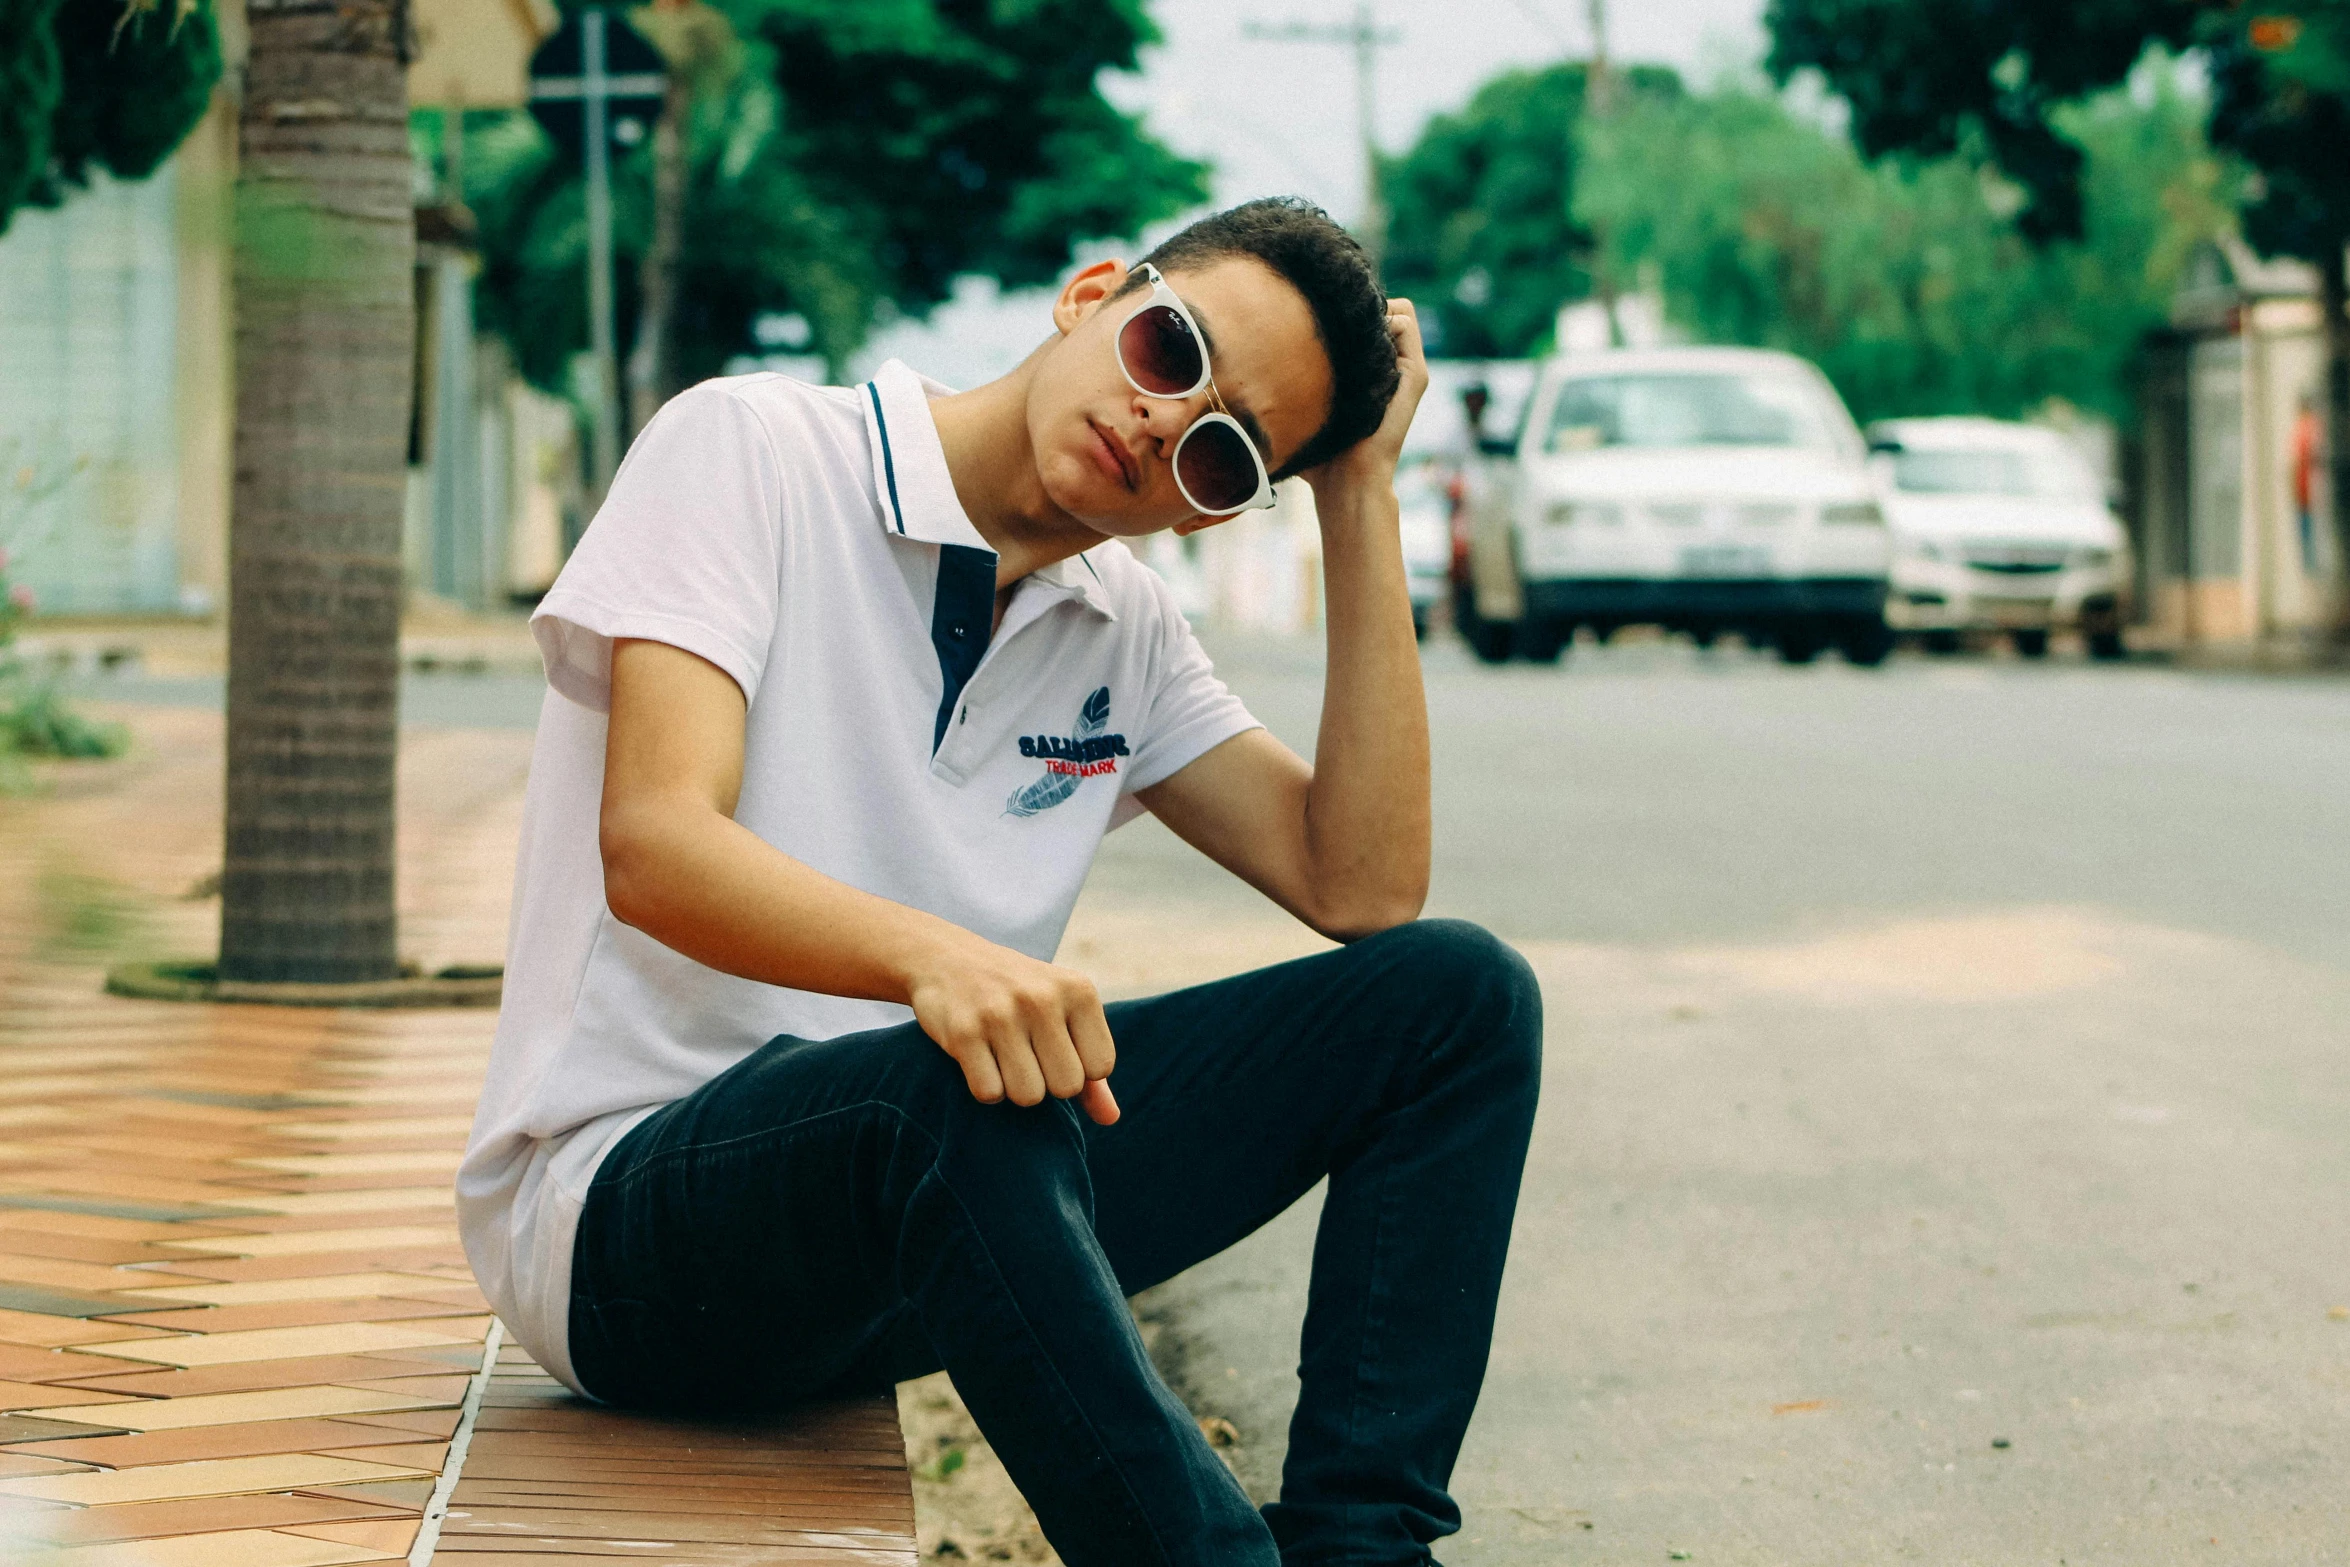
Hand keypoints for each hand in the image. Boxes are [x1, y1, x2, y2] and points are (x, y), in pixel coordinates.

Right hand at [905, 930, 1119, 1124]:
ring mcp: (1001, 1015)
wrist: (947, 959)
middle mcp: (1042, 998)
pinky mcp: (964, 1033)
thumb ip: (1091, 1064)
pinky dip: (985, 1087)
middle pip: (1067, 1086)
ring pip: (1028, 1096)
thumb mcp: (1063, 1012)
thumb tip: (1110, 1119)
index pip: (1101, 1066)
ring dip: (1015, 1088)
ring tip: (1004, 1056)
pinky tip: (980, 1058)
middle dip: (1048, 1084)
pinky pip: (989, 1094)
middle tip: (1028, 1055)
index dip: (1080, 1070)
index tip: (1058, 1049)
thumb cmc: (1019, 994)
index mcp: (1078, 990)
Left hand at [1305, 297, 1430, 498]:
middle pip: (1386, 307)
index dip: (1345, 309)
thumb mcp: (1303, 406)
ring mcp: (1407, 369)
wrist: (1344, 482)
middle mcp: (1392, 365)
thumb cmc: (1316, 452)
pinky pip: (1406, 324)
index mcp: (1370, 369)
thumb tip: (1256, 349)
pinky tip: (1360, 343)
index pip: (1368, 314)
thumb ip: (1294, 378)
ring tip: (1347, 335)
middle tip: (1330, 323)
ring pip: (1400, 312)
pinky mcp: (1415, 376)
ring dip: (1373, 312)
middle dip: (1359, 307)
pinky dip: (1386, 319)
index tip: (1317, 318)